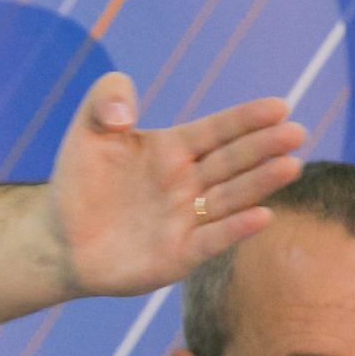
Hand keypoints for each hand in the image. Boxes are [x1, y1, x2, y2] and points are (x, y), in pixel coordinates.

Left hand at [43, 73, 305, 297]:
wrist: (59, 239)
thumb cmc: (77, 182)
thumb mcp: (87, 130)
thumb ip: (105, 100)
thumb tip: (124, 113)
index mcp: (174, 149)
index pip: (217, 130)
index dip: (247, 119)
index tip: (279, 106)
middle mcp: (188, 183)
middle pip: (232, 160)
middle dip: (264, 146)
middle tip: (295, 133)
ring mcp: (188, 219)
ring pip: (230, 197)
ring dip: (260, 183)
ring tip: (289, 165)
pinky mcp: (179, 255)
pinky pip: (212, 240)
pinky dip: (236, 229)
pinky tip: (262, 216)